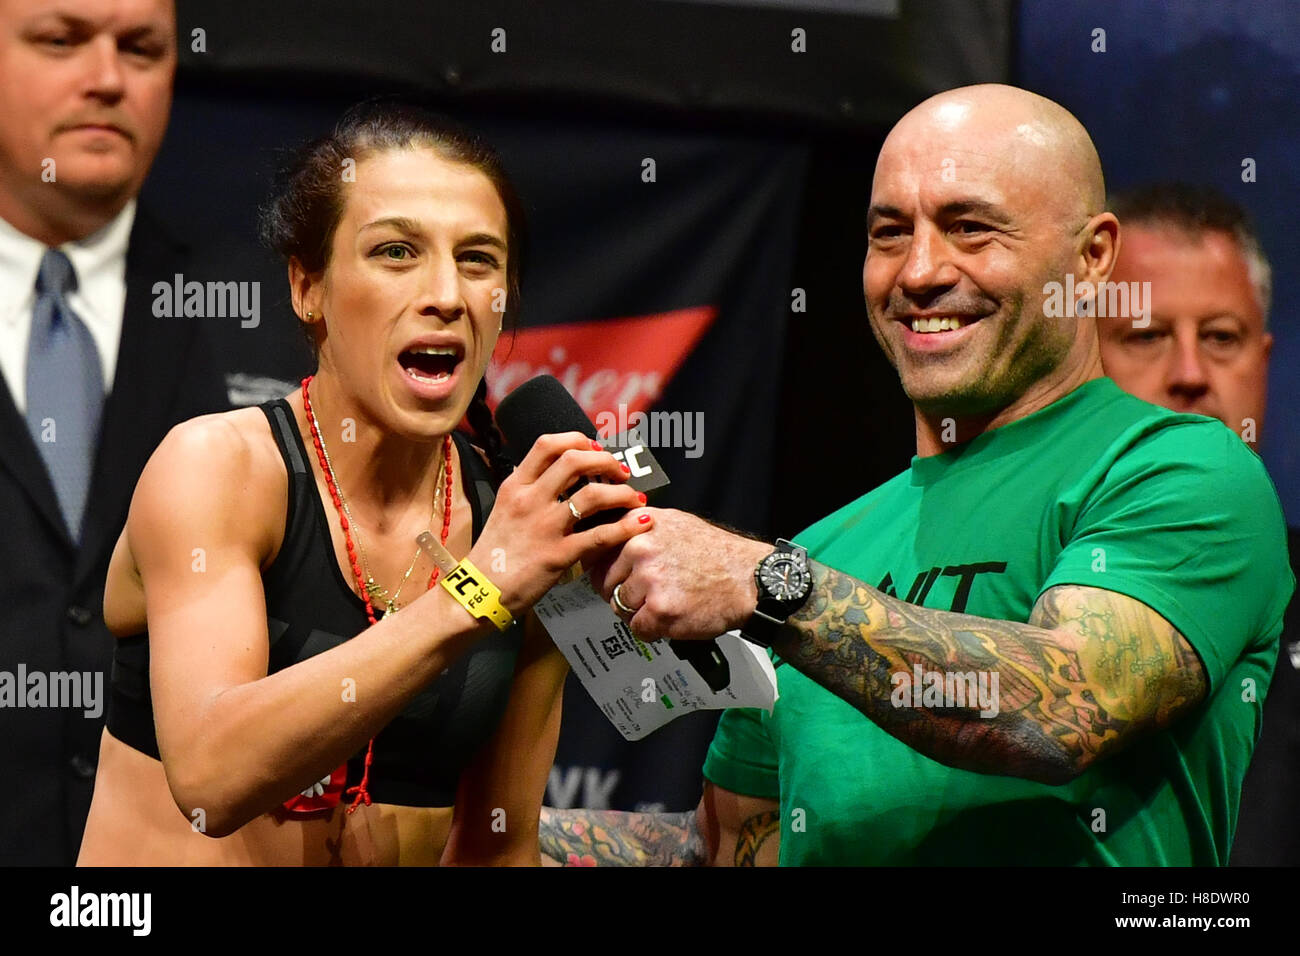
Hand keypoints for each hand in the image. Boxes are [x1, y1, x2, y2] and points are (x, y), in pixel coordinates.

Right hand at [468, 432, 651, 614]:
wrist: (479, 591)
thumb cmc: (495, 552)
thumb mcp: (505, 509)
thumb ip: (530, 489)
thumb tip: (558, 474)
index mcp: (515, 486)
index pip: (548, 445)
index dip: (578, 441)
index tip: (596, 449)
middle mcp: (530, 500)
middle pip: (574, 461)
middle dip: (606, 461)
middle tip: (621, 471)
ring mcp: (544, 527)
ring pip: (593, 495)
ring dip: (622, 493)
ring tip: (634, 498)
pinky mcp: (558, 555)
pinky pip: (600, 535)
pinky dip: (627, 526)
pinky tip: (642, 523)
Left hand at [588, 508, 768, 640]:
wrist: (750, 579)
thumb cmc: (717, 554)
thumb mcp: (675, 523)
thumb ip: (640, 527)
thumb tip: (611, 535)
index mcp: (641, 525)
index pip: (599, 548)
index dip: (605, 567)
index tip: (615, 575)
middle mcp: (640, 547)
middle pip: (605, 581)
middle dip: (622, 593)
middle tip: (648, 596)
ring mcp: (649, 579)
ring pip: (619, 606)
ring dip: (638, 612)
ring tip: (665, 605)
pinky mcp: (659, 609)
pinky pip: (637, 628)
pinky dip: (652, 630)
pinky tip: (671, 619)